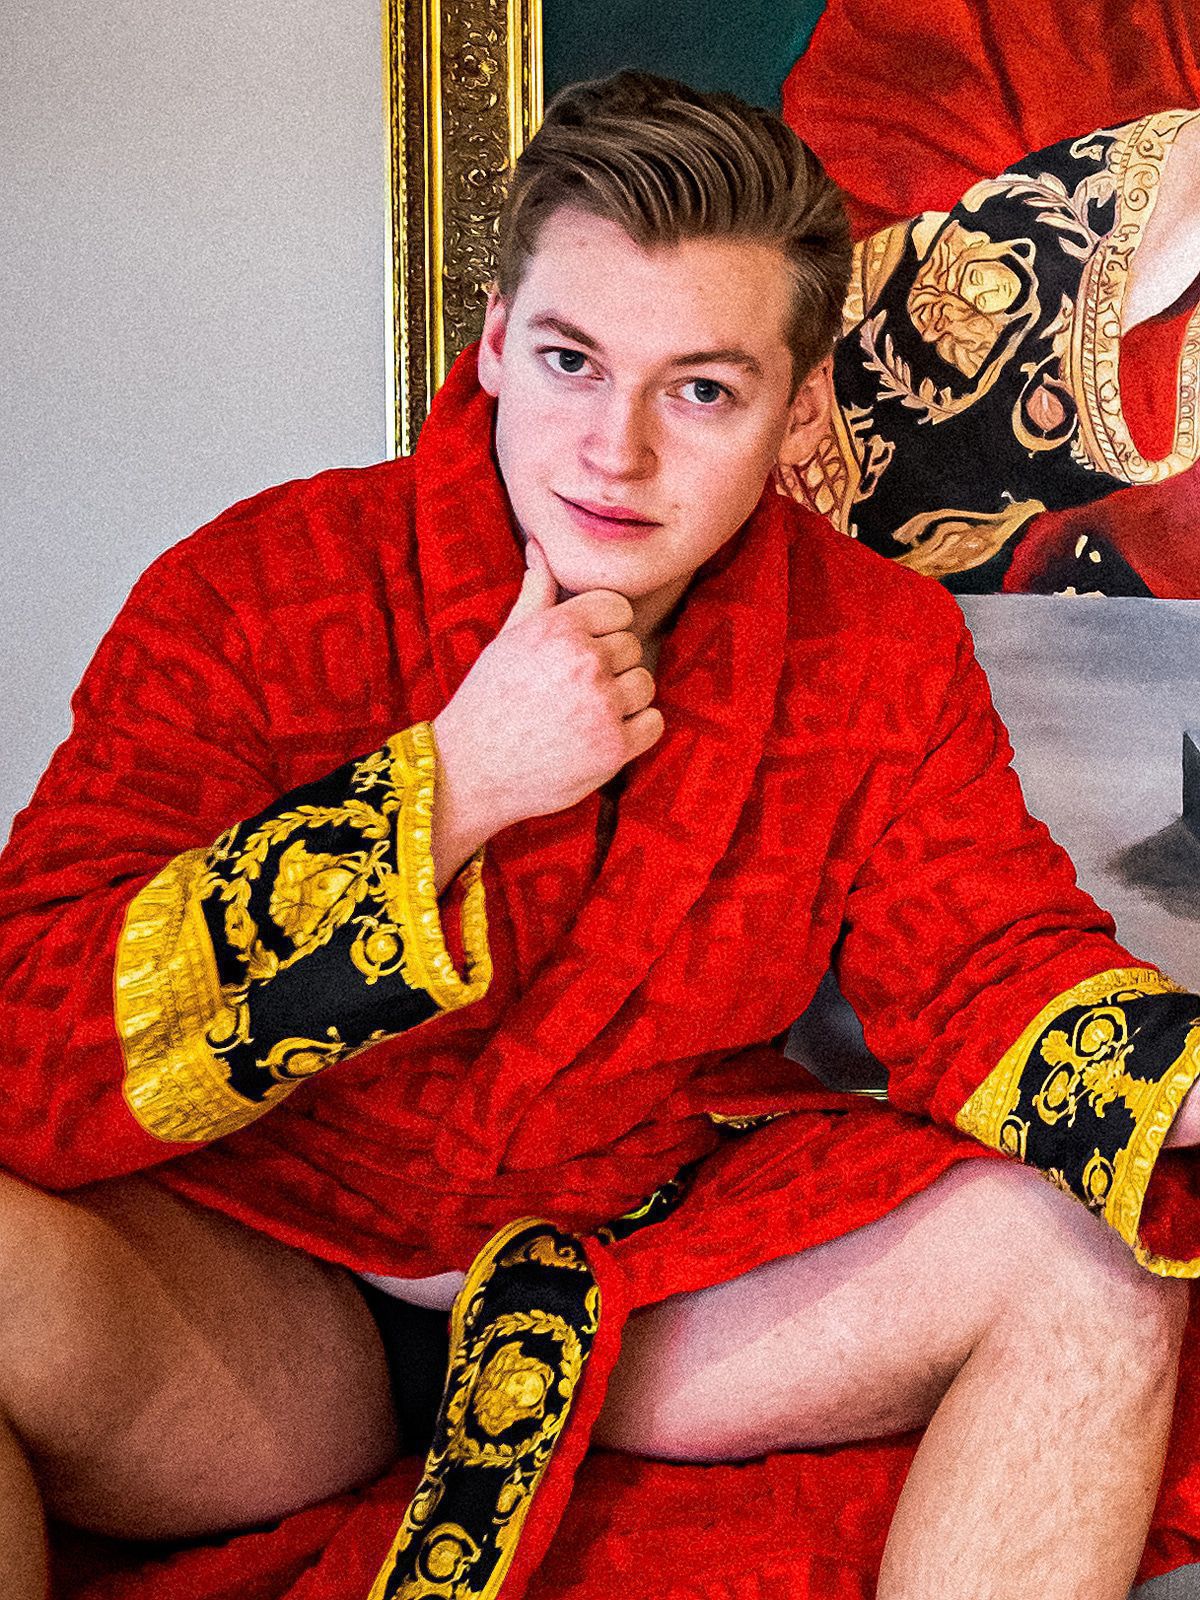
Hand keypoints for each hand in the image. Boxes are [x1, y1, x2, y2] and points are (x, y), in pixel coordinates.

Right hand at [431, 538, 663, 882]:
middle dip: (610, 667)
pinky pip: (654, 722)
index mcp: (558, 628)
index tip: (579, 653)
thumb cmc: (488, 701)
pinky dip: (635, 731)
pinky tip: (600, 736)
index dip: (602, 631)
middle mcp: (584, 661)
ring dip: (624, 699)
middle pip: (632, 646)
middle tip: (574, 691)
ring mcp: (602, 706)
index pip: (617, 607)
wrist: (470, 772)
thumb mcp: (508, 639)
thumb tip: (539, 546)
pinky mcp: (615, 748)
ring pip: (645, 683)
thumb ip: (536, 592)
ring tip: (586, 713)